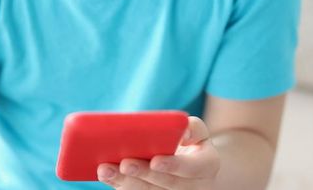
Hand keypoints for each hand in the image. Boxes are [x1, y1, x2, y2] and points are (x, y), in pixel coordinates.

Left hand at [98, 116, 218, 188]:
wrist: (191, 167)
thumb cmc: (191, 145)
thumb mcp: (198, 132)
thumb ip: (192, 128)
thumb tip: (181, 133)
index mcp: (206, 166)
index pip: (192, 168)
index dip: (173, 165)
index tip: (155, 160)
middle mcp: (192, 187)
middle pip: (166, 184)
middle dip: (143, 174)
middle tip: (124, 163)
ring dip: (125, 182)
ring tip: (105, 169)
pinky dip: (120, 186)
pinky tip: (106, 176)